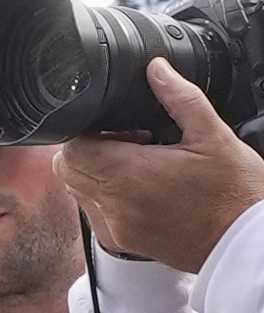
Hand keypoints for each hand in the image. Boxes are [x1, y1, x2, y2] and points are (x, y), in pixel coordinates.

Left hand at [63, 61, 263, 272]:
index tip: (116, 129)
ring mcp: (115, 226)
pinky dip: (104, 199)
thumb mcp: (213, 136)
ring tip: (136, 166)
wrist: (243, 241)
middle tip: (126, 144)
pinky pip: (93, 215)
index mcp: (131, 174)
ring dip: (93, 174)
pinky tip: (139, 190)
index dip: (87, 132)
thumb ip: (180, 98)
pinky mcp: (121, 242)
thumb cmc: (234, 193)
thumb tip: (156, 69)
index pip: (74, 148)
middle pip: (68, 169)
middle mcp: (115, 204)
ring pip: (76, 192)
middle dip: (87, 150)